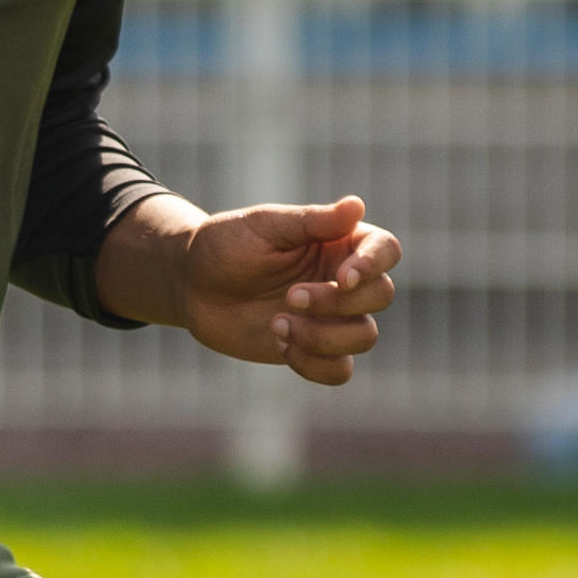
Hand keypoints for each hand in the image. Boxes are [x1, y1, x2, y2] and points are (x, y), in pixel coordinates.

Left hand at [160, 196, 402, 383]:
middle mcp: (343, 280)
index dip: (375, 265)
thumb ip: (311, 221)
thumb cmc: (226, 245)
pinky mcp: (313, 350)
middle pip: (381, 296)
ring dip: (323, 336)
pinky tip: (280, 343)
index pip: (385, 250)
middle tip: (289, 296)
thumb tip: (357, 205)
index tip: (345, 276)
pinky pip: (340, 371)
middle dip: (337, 302)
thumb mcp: (264, 226)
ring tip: (278, 324)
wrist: (191, 285)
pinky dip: (314, 363)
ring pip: (364, 337)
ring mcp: (331, 318)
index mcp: (338, 243)